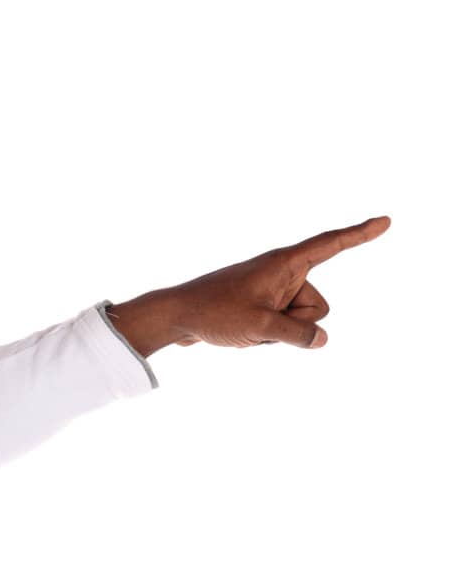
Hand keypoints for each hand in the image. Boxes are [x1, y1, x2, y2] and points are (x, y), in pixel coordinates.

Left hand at [112, 216, 390, 354]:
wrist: (175, 317)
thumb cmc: (213, 313)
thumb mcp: (260, 327)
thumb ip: (298, 334)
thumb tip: (321, 339)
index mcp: (284, 264)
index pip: (330, 245)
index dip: (360, 234)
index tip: (386, 221)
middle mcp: (282, 273)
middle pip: (318, 307)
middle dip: (296, 323)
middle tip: (256, 319)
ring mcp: (272, 292)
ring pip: (300, 323)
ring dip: (279, 333)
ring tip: (244, 326)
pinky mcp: (263, 307)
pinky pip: (282, 329)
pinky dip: (267, 337)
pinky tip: (241, 333)